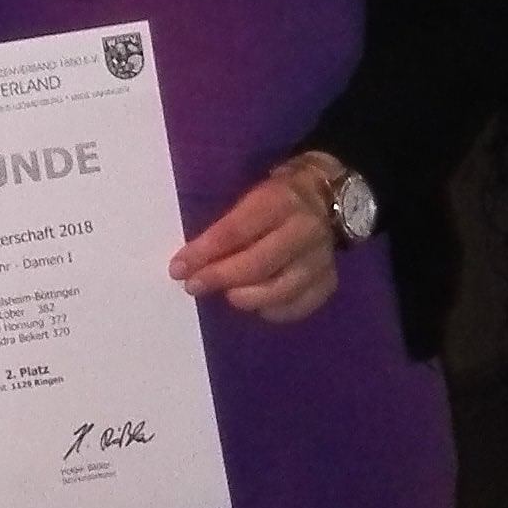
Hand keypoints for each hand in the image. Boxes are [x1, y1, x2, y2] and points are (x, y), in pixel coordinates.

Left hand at [170, 162, 337, 325]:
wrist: (325, 197)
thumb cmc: (274, 197)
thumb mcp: (250, 197)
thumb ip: (225, 227)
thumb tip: (190, 262)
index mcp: (279, 201)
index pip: (235, 231)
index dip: (204, 253)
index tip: (178, 268)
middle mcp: (304, 230)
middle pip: (258, 264)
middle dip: (220, 278)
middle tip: (194, 286)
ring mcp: (321, 259)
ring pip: (279, 291)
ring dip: (245, 298)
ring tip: (227, 294)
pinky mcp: (329, 281)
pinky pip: (298, 306)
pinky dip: (273, 310)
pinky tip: (257, 304)